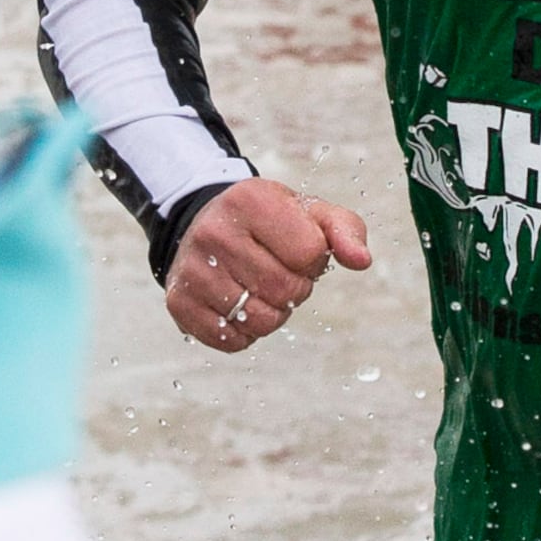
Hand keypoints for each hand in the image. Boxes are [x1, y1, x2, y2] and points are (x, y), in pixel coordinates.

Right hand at [166, 178, 373, 352]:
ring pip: (261, 321)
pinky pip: (232, 340)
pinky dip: (245, 332)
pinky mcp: (179, 302)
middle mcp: (214, 232)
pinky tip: (237, 304)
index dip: (313, 258)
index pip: (310, 253)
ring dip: (272, 313)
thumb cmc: (269, 223)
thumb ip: (346, 231)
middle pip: (286, 290)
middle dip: (295, 288)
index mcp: (250, 200)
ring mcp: (192, 269)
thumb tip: (361, 261)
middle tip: (277, 269)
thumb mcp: (310, 214)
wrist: (206, 226)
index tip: (296, 247)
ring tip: (258, 287)